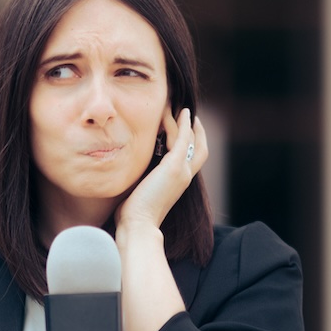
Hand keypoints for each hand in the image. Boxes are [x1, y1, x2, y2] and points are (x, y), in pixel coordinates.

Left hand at [116, 108, 207, 230]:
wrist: (138, 225)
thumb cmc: (134, 215)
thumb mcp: (141, 193)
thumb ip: (143, 181)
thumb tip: (131, 175)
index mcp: (178, 184)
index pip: (191, 160)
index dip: (190, 144)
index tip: (182, 130)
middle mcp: (185, 177)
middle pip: (200, 148)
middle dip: (196, 131)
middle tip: (188, 114)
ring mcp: (182, 171)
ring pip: (190, 140)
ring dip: (184, 122)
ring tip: (175, 106)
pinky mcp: (175, 166)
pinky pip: (184, 138)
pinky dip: (185, 124)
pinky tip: (183, 112)